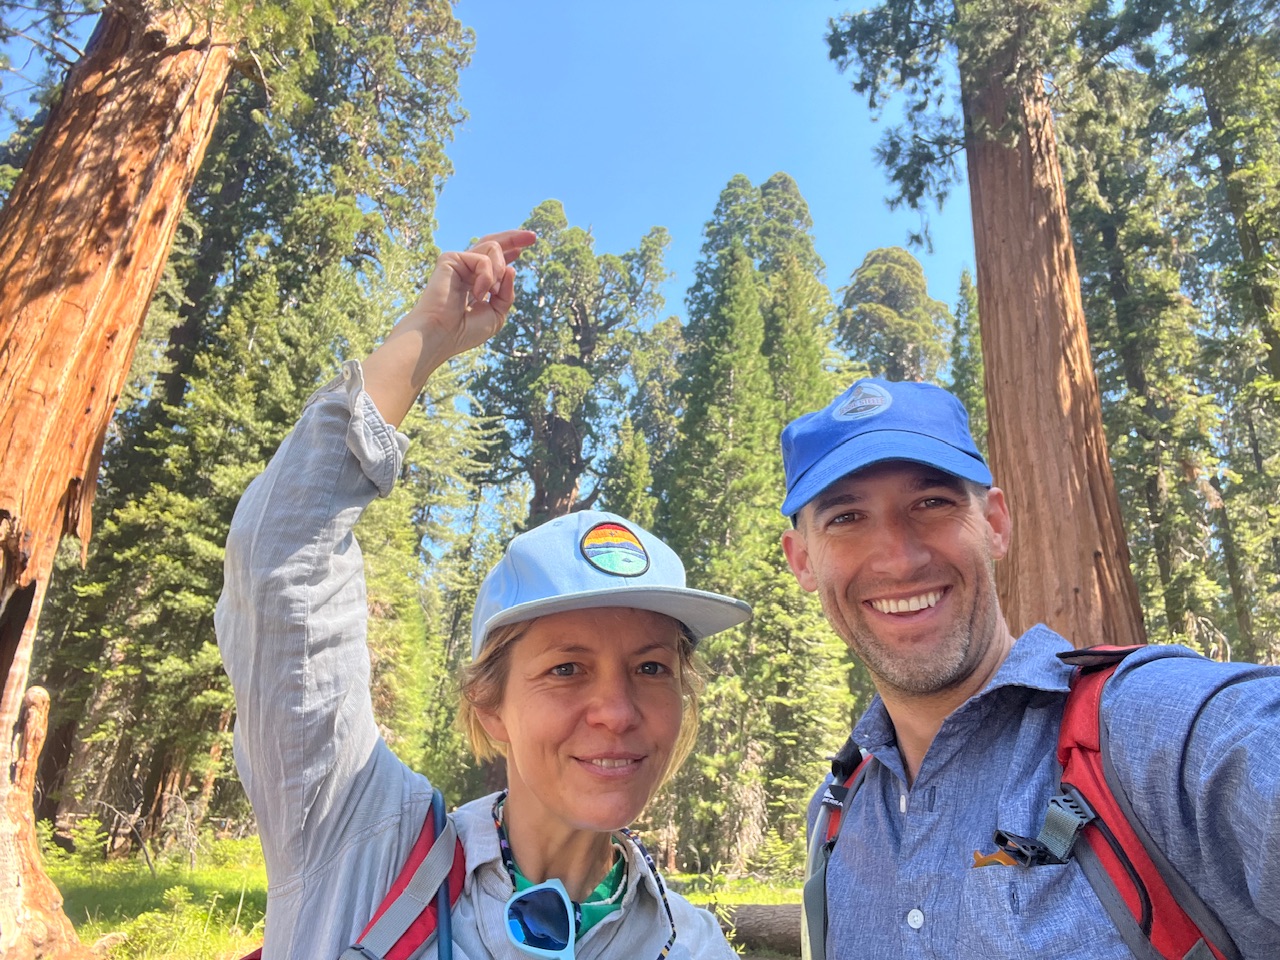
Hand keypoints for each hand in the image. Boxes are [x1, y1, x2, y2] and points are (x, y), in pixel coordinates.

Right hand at [408, 229, 537, 357]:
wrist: (442, 335)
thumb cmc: (465, 331)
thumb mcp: (497, 314)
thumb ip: (507, 292)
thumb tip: (511, 269)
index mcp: (475, 283)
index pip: (494, 261)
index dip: (508, 252)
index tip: (522, 249)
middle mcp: (466, 270)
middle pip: (492, 244)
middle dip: (514, 238)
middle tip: (533, 236)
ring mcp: (458, 263)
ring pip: (493, 247)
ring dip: (500, 269)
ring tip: (491, 291)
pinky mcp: (450, 258)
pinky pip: (483, 258)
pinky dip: (487, 276)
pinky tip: (478, 294)